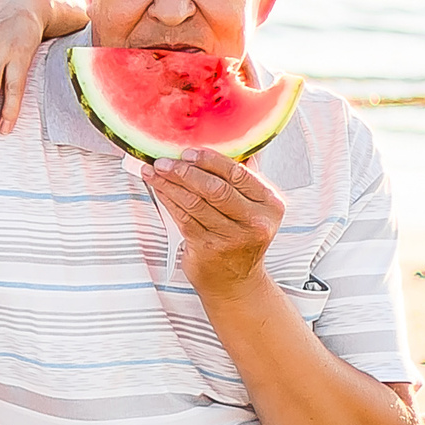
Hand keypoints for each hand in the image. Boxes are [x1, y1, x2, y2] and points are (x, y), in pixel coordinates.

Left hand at [143, 149, 282, 295]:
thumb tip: (229, 143)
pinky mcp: (208, 248)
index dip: (211, 160)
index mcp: (270, 205)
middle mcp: (255, 221)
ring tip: (154, 171)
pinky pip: (183, 218)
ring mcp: (232, 237)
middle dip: (185, 171)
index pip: (239, 174)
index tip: (189, 151)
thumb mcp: (253, 208)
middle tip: (165, 160)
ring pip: (194, 202)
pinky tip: (157, 189)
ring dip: (170, 184)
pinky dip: (167, 200)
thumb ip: (244, 179)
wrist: (236, 281)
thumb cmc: (241, 238)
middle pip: (215, 188)